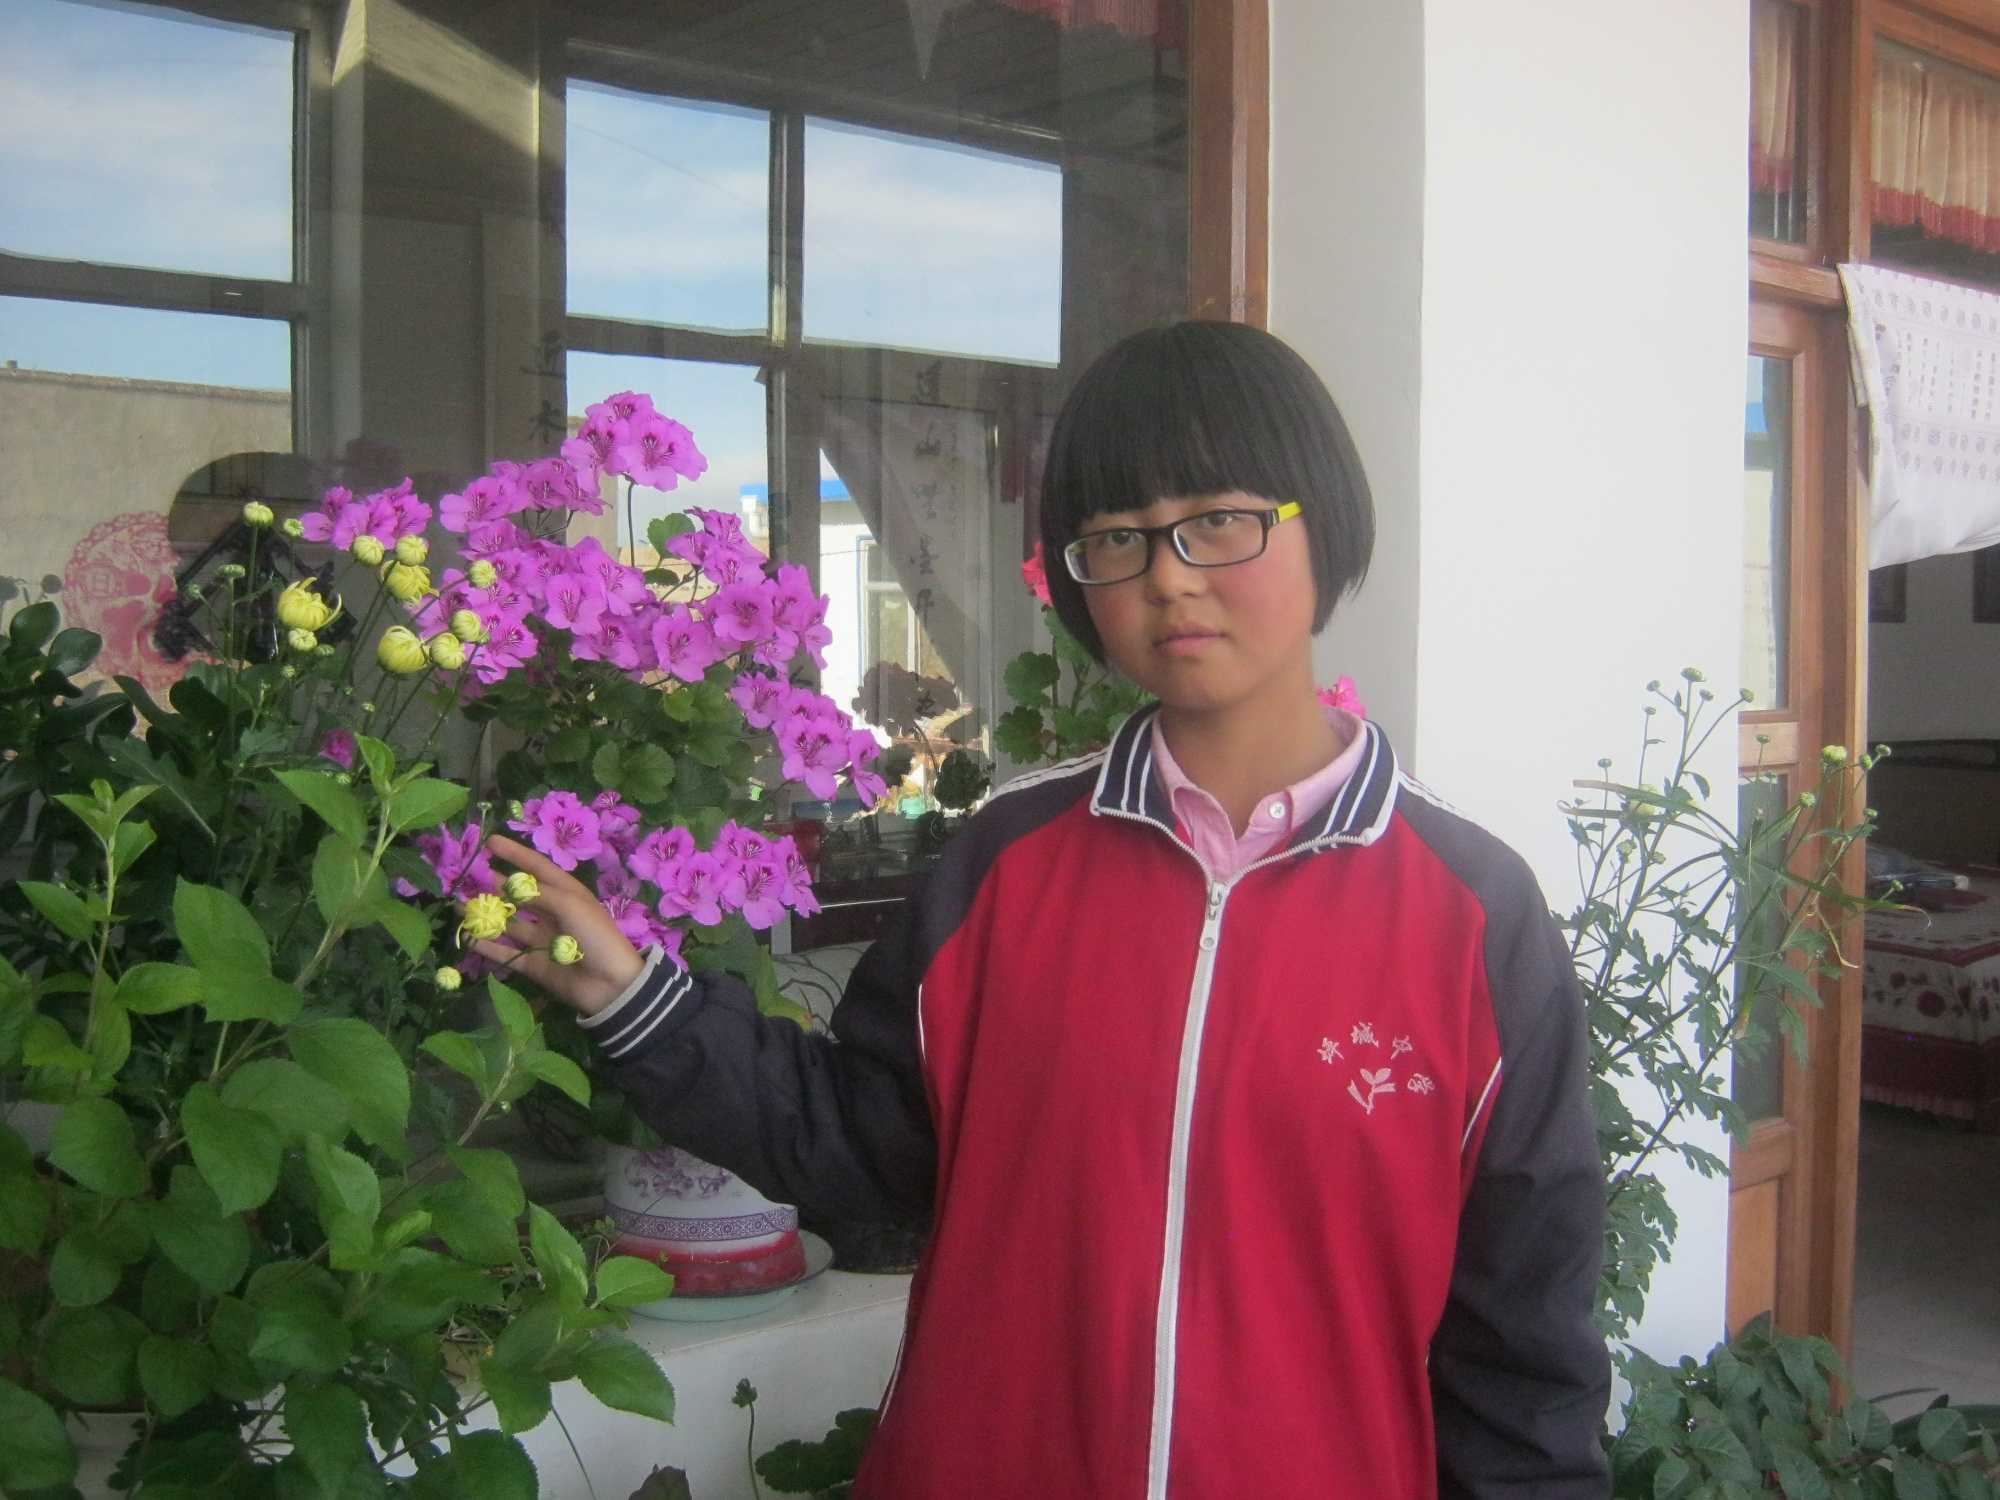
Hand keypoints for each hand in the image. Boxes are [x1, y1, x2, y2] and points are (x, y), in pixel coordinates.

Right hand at [470, 834, 645, 1016]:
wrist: (612, 984)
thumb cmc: (596, 935)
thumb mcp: (570, 904)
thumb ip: (538, 893)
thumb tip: (509, 885)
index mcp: (566, 893)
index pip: (537, 868)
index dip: (515, 854)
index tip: (490, 842)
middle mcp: (553, 913)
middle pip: (519, 895)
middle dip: (494, 885)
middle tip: (466, 876)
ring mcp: (542, 939)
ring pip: (508, 923)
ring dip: (486, 914)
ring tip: (459, 905)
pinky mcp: (534, 964)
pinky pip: (506, 952)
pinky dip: (487, 946)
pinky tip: (466, 936)